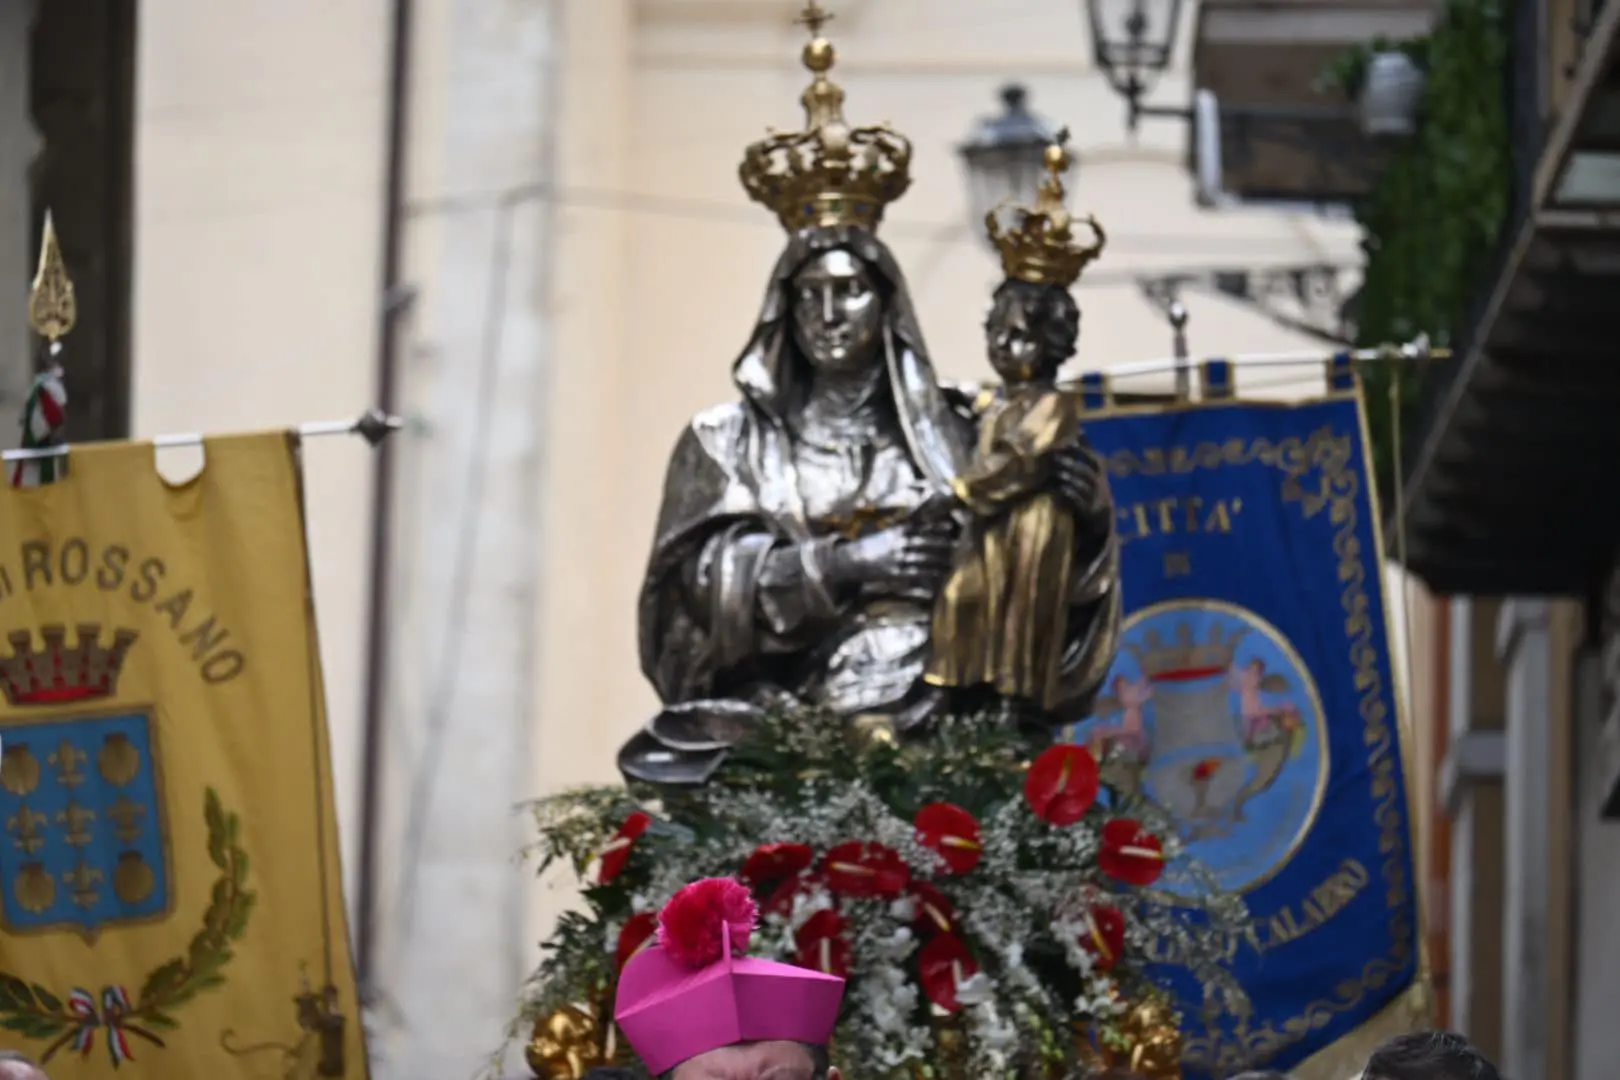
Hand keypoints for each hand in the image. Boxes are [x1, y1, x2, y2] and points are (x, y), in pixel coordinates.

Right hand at [830, 517, 957, 597]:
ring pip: (922, 560)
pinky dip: (927, 576)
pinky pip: (915, 575)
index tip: (949, 526)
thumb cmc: (873, 545)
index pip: (919, 527)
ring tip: (952, 563)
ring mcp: (897, 559)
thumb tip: (923, 513)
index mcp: (897, 532)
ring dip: (938, 562)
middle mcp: (898, 544)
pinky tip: (938, 577)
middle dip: (941, 545)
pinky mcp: (894, 574)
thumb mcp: (888, 531)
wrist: (852, 560)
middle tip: (957, 546)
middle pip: (924, 544)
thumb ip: (906, 524)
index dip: (935, 527)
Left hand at [1050, 437, 1111, 527]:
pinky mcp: (1089, 512)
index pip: (1093, 459)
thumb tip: (1079, 431)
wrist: (1099, 522)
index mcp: (1100, 475)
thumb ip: (1086, 455)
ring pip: (1085, 486)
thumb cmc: (1091, 492)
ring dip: (1071, 479)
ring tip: (1059, 473)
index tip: (1070, 441)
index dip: (1083, 450)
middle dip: (1074, 463)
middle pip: (1089, 471)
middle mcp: (1100, 485)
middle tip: (1057, 457)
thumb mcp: (1092, 474)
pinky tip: (1062, 490)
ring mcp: (1095, 499)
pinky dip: (1071, 495)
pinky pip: (1081, 502)